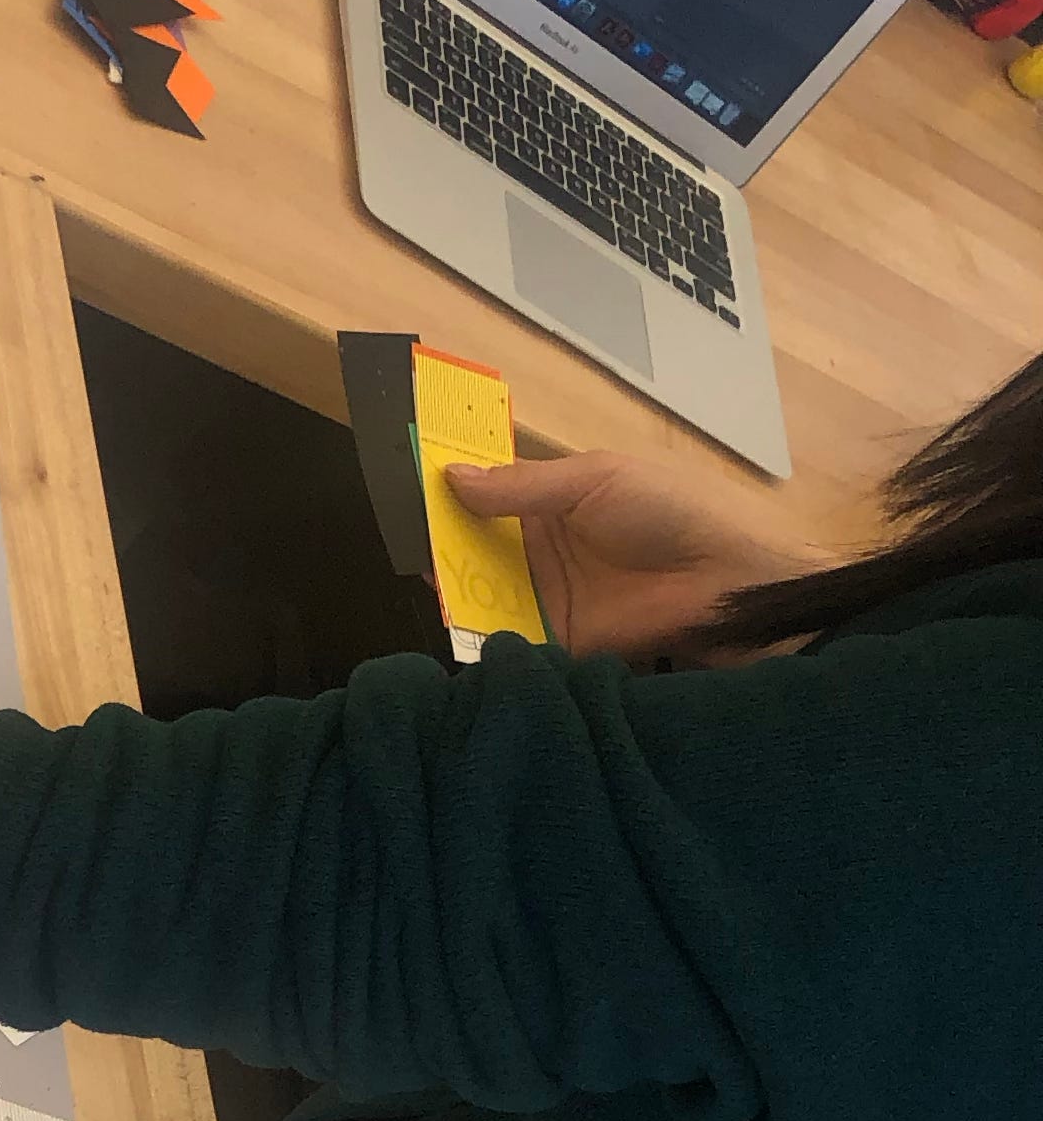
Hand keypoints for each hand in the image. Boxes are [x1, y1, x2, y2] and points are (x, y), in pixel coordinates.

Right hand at [438, 441, 837, 658]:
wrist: (727, 580)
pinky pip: (507, 640)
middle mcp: (543, 551)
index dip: (449, 494)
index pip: (488, 497)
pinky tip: (446, 621)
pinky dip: (477, 636)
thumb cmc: (668, 511)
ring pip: (483, 593)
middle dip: (439, 545)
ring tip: (411, 577)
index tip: (401, 487)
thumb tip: (445, 477)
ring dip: (450, 587)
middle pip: (477, 549)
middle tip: (394, 540)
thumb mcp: (593, 479)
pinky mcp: (556, 643)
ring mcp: (547, 599)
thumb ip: (519, 485)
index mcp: (553, 502)